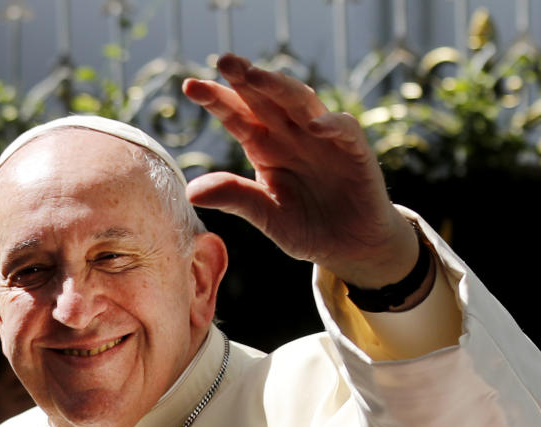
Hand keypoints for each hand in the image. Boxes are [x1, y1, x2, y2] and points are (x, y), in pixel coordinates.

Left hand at [182, 56, 417, 287]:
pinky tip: (313, 125)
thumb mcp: (265, 216)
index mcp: (266, 149)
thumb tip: (191, 192)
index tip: (189, 86)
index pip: (238, 117)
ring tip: (257, 76)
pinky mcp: (354, 151)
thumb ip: (235, 197)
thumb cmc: (307, 227)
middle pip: (266, 100)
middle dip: (246, 79)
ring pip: (301, 102)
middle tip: (225, 60)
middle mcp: (292, 136)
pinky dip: (330, 124)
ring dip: (280, 87)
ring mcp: (323, 140)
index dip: (217, 100)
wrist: (349, 248)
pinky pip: (343, 130)